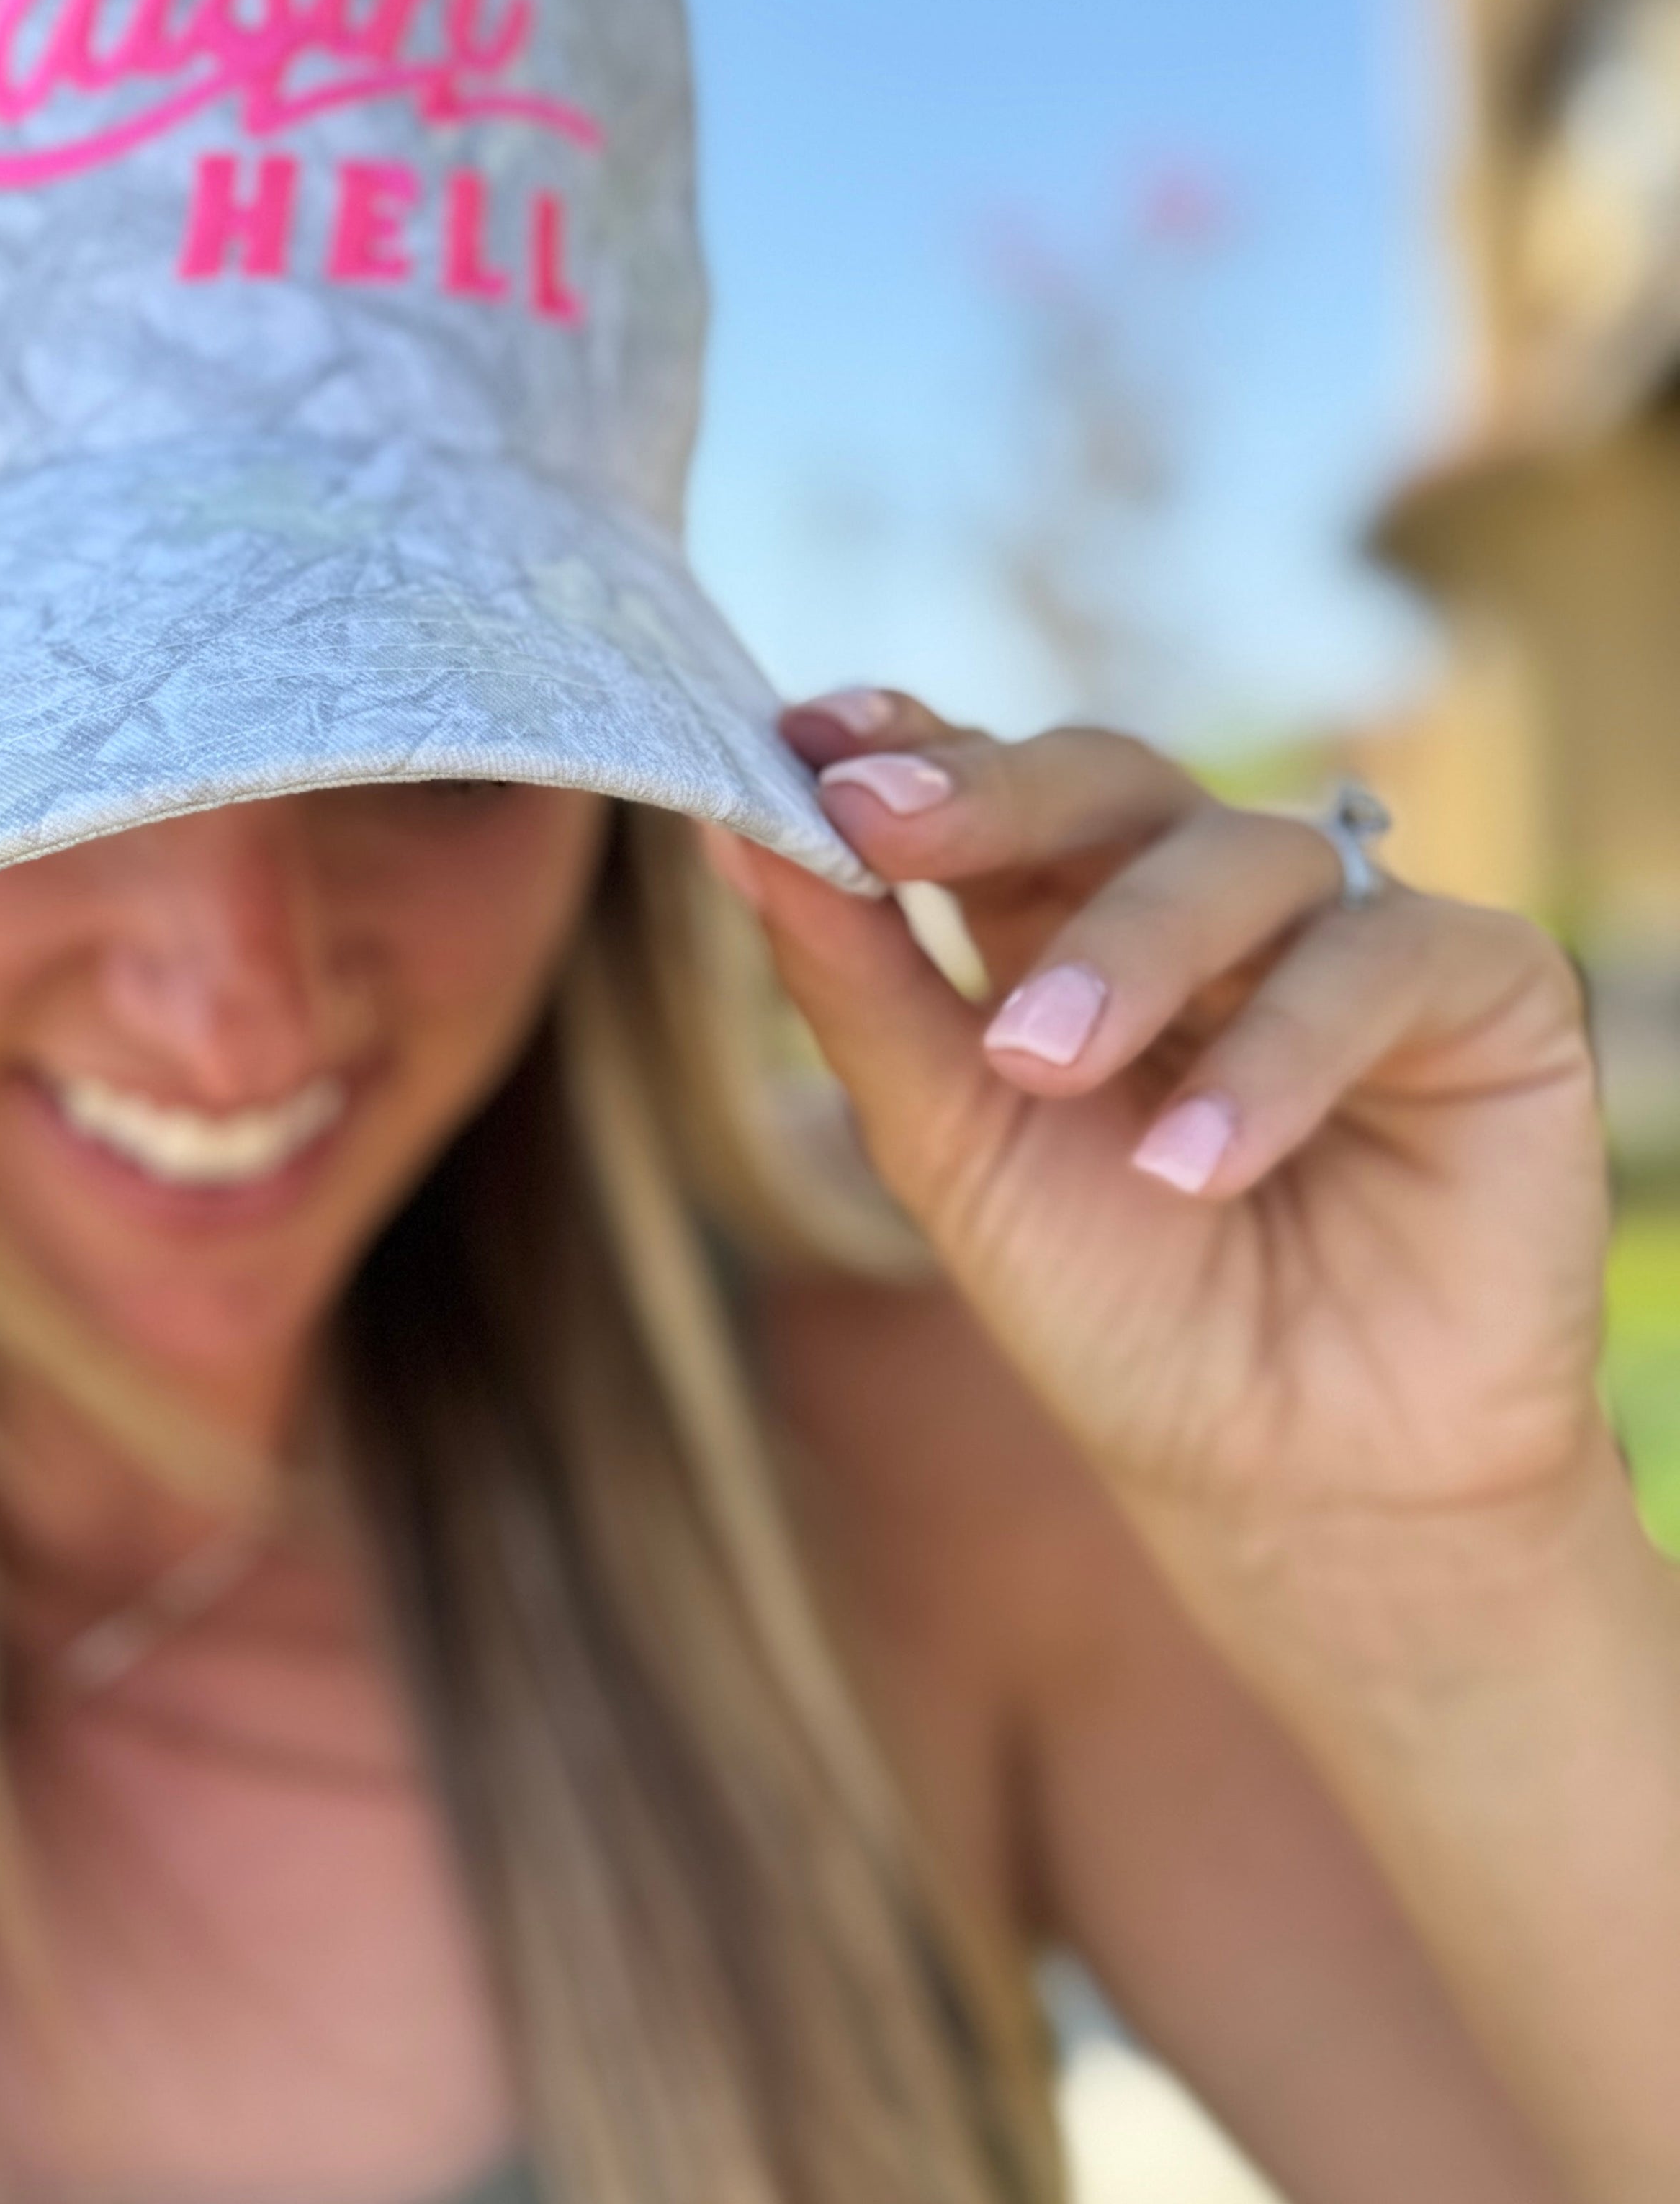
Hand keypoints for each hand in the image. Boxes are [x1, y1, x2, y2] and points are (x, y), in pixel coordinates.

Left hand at [705, 691, 1614, 1548]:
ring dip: (1122, 956)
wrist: (1291, 1480)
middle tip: (878, 824)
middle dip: (986, 794)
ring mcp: (1342, 929)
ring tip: (1042, 1068)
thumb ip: (856, 987)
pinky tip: (1194, 1163)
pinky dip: (1275, 1056)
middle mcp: (1202, 901)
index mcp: (1065, 920)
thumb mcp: (951, 1143)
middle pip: (1104, 776)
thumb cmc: (1115, 1307)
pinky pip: (1377, 961)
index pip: (989, 786)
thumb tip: (732, 831)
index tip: (802, 734)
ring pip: (1232, 855)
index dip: (903, 744)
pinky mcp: (1482, 988)